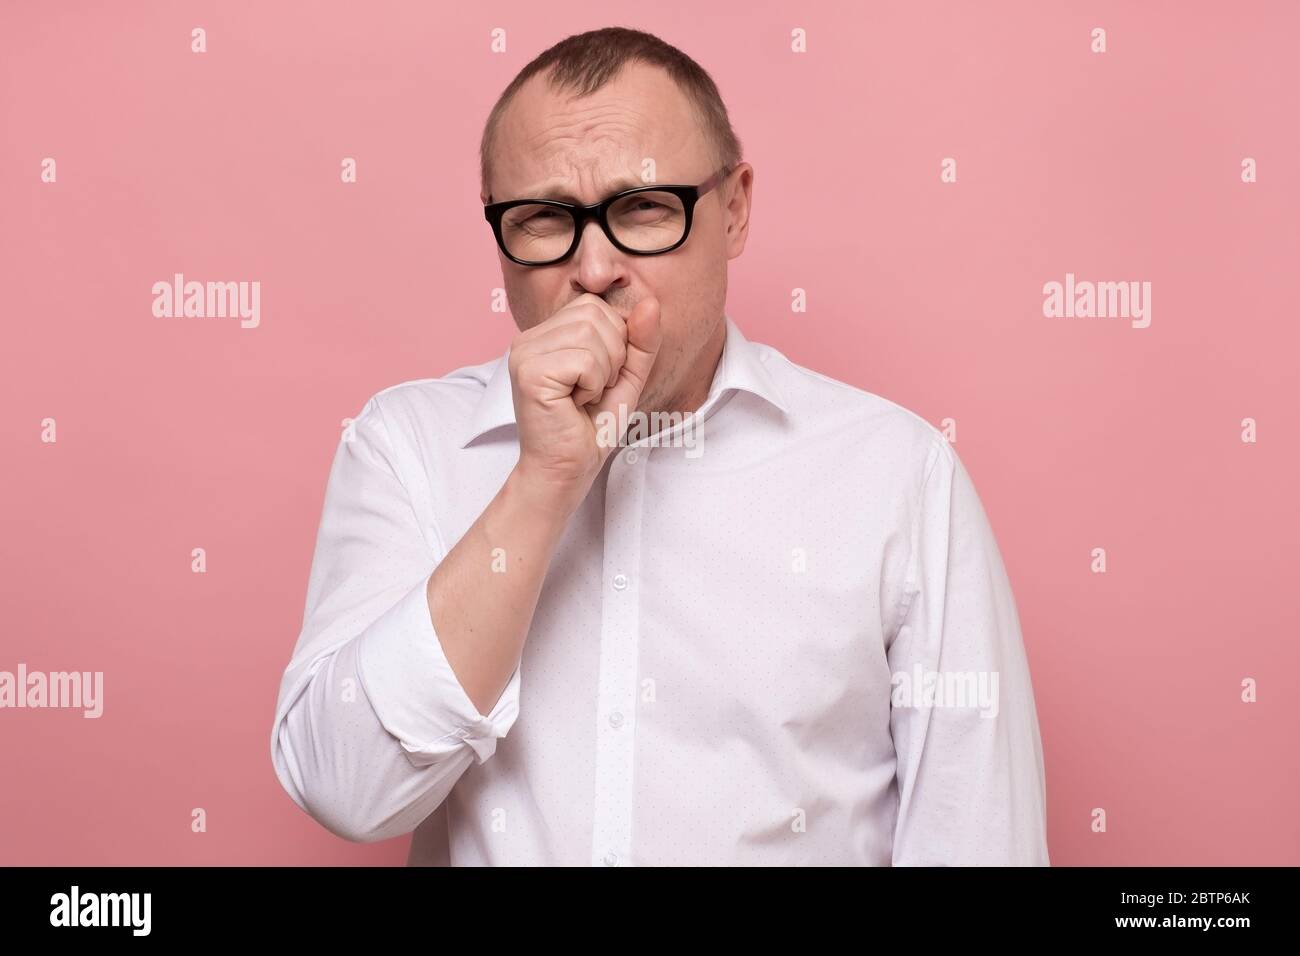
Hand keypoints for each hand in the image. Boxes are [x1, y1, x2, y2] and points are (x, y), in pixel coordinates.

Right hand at [508, 293, 661, 512]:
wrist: (567, 470)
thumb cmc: (591, 426)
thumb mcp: (627, 376)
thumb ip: (640, 340)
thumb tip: (650, 302)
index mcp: (546, 334)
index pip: (594, 305)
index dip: (614, 342)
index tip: (598, 379)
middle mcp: (529, 337)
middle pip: (594, 313)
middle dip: (611, 356)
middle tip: (592, 390)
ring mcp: (524, 352)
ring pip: (591, 334)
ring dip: (602, 373)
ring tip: (583, 397)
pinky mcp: (529, 371)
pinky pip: (584, 360)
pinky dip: (593, 385)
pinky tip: (574, 404)